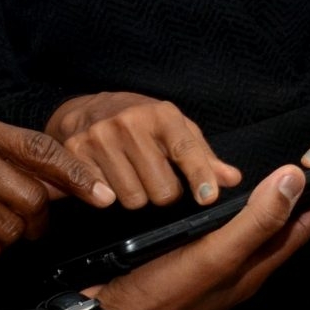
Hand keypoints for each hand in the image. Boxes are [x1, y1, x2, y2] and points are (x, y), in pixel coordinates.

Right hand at [46, 91, 240, 209]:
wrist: (88, 109)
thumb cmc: (142, 124)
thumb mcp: (177, 130)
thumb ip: (204, 157)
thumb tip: (232, 179)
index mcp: (162, 115)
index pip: (186, 151)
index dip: (200, 177)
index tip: (208, 197)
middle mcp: (130, 123)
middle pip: (162, 190)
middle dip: (164, 193)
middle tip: (156, 179)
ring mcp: (101, 136)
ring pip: (133, 199)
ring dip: (137, 197)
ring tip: (133, 178)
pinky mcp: (76, 152)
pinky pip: (103, 197)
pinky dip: (109, 197)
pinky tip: (110, 182)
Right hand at [92, 164, 309, 309]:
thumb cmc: (162, 293)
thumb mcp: (215, 255)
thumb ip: (255, 221)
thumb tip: (296, 179)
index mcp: (252, 269)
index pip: (299, 232)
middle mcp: (240, 273)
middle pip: (283, 236)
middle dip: (308, 209)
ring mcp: (215, 273)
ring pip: (257, 238)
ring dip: (276, 213)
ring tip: (290, 188)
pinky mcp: (190, 268)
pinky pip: (228, 238)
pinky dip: (241, 219)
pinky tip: (231, 209)